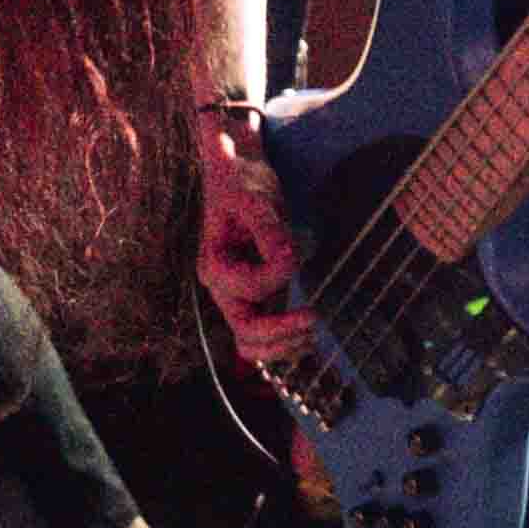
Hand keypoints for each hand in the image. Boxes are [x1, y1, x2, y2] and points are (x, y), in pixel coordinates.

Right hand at [193, 103, 310, 364]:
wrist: (239, 180)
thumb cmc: (241, 184)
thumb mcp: (253, 198)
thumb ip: (268, 229)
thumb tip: (290, 260)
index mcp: (214, 264)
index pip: (248, 287)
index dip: (277, 275)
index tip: (295, 252)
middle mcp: (222, 288)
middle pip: (245, 331)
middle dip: (280, 332)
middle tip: (314, 318)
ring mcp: (237, 296)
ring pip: (252, 344)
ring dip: (283, 347)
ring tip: (314, 336)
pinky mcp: (254, 298)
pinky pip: (264, 337)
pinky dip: (285, 343)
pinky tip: (310, 337)